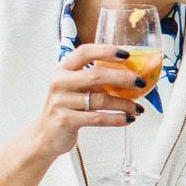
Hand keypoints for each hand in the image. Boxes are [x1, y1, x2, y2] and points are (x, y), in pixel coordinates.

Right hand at [23, 44, 142, 161]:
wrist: (45, 135)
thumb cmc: (66, 108)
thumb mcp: (76, 88)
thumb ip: (95, 79)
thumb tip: (131, 75)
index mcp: (64, 69)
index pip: (84, 52)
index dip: (106, 51)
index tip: (126, 54)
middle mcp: (60, 82)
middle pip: (96, 75)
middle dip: (123, 78)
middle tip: (140, 83)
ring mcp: (61, 102)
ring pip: (101, 99)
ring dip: (125, 104)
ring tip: (137, 108)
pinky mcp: (66, 120)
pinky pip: (98, 118)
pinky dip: (117, 118)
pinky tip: (128, 118)